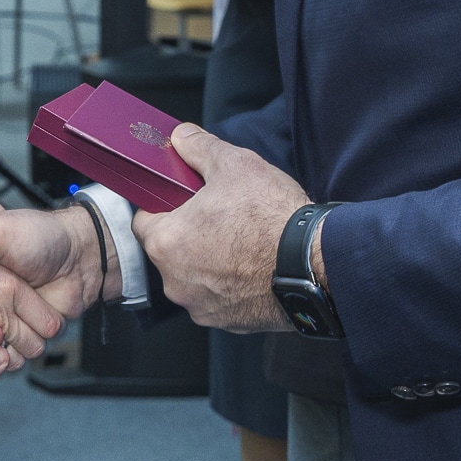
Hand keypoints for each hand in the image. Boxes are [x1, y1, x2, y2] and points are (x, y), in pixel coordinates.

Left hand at [133, 124, 311, 331]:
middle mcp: (175, 281)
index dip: (164, 206)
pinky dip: (231, 285)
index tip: (184, 200)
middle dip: (190, 233)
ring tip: (242, 241)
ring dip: (210, 261)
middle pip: (170, 251)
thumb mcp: (235, 165)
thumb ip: (199, 148)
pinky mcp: (228, 323)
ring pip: (194, 276)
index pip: (144, 221)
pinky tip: (254, 266)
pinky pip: (220, 298)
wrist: (315, 266)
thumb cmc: (271, 218)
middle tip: (220, 216)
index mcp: (166, 242)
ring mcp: (201, 306)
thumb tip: (181, 137)